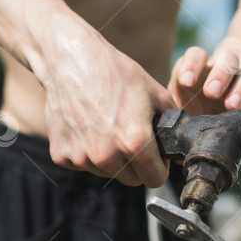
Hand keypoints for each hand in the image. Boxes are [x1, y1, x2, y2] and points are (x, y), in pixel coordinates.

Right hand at [42, 32, 174, 187]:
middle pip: (131, 179)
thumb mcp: (155, 93)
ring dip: (110, 158)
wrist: (71, 60)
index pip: (156, 180)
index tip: (154, 154)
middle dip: (135, 164)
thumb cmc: (115, 72)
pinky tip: (86, 126)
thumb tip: (180, 150)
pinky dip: (86, 151)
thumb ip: (173, 125)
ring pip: (106, 172)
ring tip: (105, 125)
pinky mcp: (60, 155)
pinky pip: (82, 164)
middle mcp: (105, 155)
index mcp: (134, 142)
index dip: (159, 167)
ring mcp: (80, 157)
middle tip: (129, 135)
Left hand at [168, 43, 240, 115]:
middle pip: (226, 60)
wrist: (211, 105)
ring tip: (231, 105)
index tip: (186, 81)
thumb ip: (169, 103)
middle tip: (210, 92)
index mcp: (199, 66)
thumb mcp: (176, 96)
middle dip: (219, 75)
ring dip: (240, 90)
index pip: (197, 55)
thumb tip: (158, 122)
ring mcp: (240, 81)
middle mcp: (221, 69)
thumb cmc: (188, 100)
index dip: (192, 65)